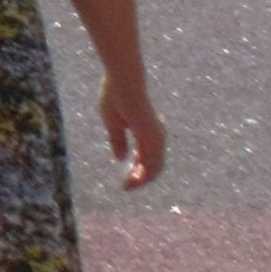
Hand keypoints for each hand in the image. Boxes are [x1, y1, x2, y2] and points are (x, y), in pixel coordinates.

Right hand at [99, 72, 165, 189]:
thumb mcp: (113, 123)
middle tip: (126, 187)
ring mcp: (157, 137)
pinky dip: (144, 174)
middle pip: (153, 165)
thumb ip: (118, 141)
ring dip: (142, 180)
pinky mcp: (154, 138)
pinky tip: (133, 180)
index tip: (125, 180)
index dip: (137, 170)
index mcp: (147, 131)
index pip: (146, 157)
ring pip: (154, 168)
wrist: (124, 84)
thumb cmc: (116, 97)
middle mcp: (156, 136)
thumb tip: (121, 158)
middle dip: (140, 178)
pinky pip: (153, 164)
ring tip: (127, 187)